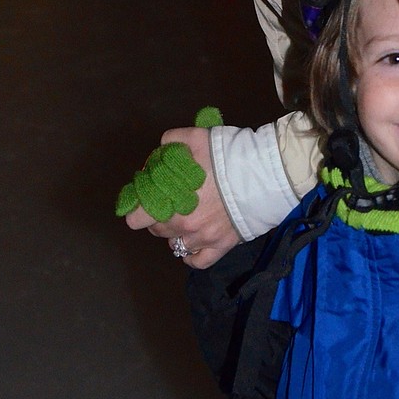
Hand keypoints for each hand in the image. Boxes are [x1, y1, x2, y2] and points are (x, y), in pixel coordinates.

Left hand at [124, 126, 239, 267]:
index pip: (135, 219)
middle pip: (156, 230)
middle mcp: (181, 226)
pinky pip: (197, 262)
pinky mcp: (222, 247)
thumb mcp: (194, 137)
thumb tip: (160, 154)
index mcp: (169, 203)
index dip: (138, 207)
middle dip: (158, 216)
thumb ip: (170, 143)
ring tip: (186, 219)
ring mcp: (202, 240)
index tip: (146, 199)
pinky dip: (191, 255)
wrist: (263, 174)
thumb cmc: (225, 156)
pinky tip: (194, 243)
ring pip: (175, 245)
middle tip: (170, 202)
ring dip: (176, 233)